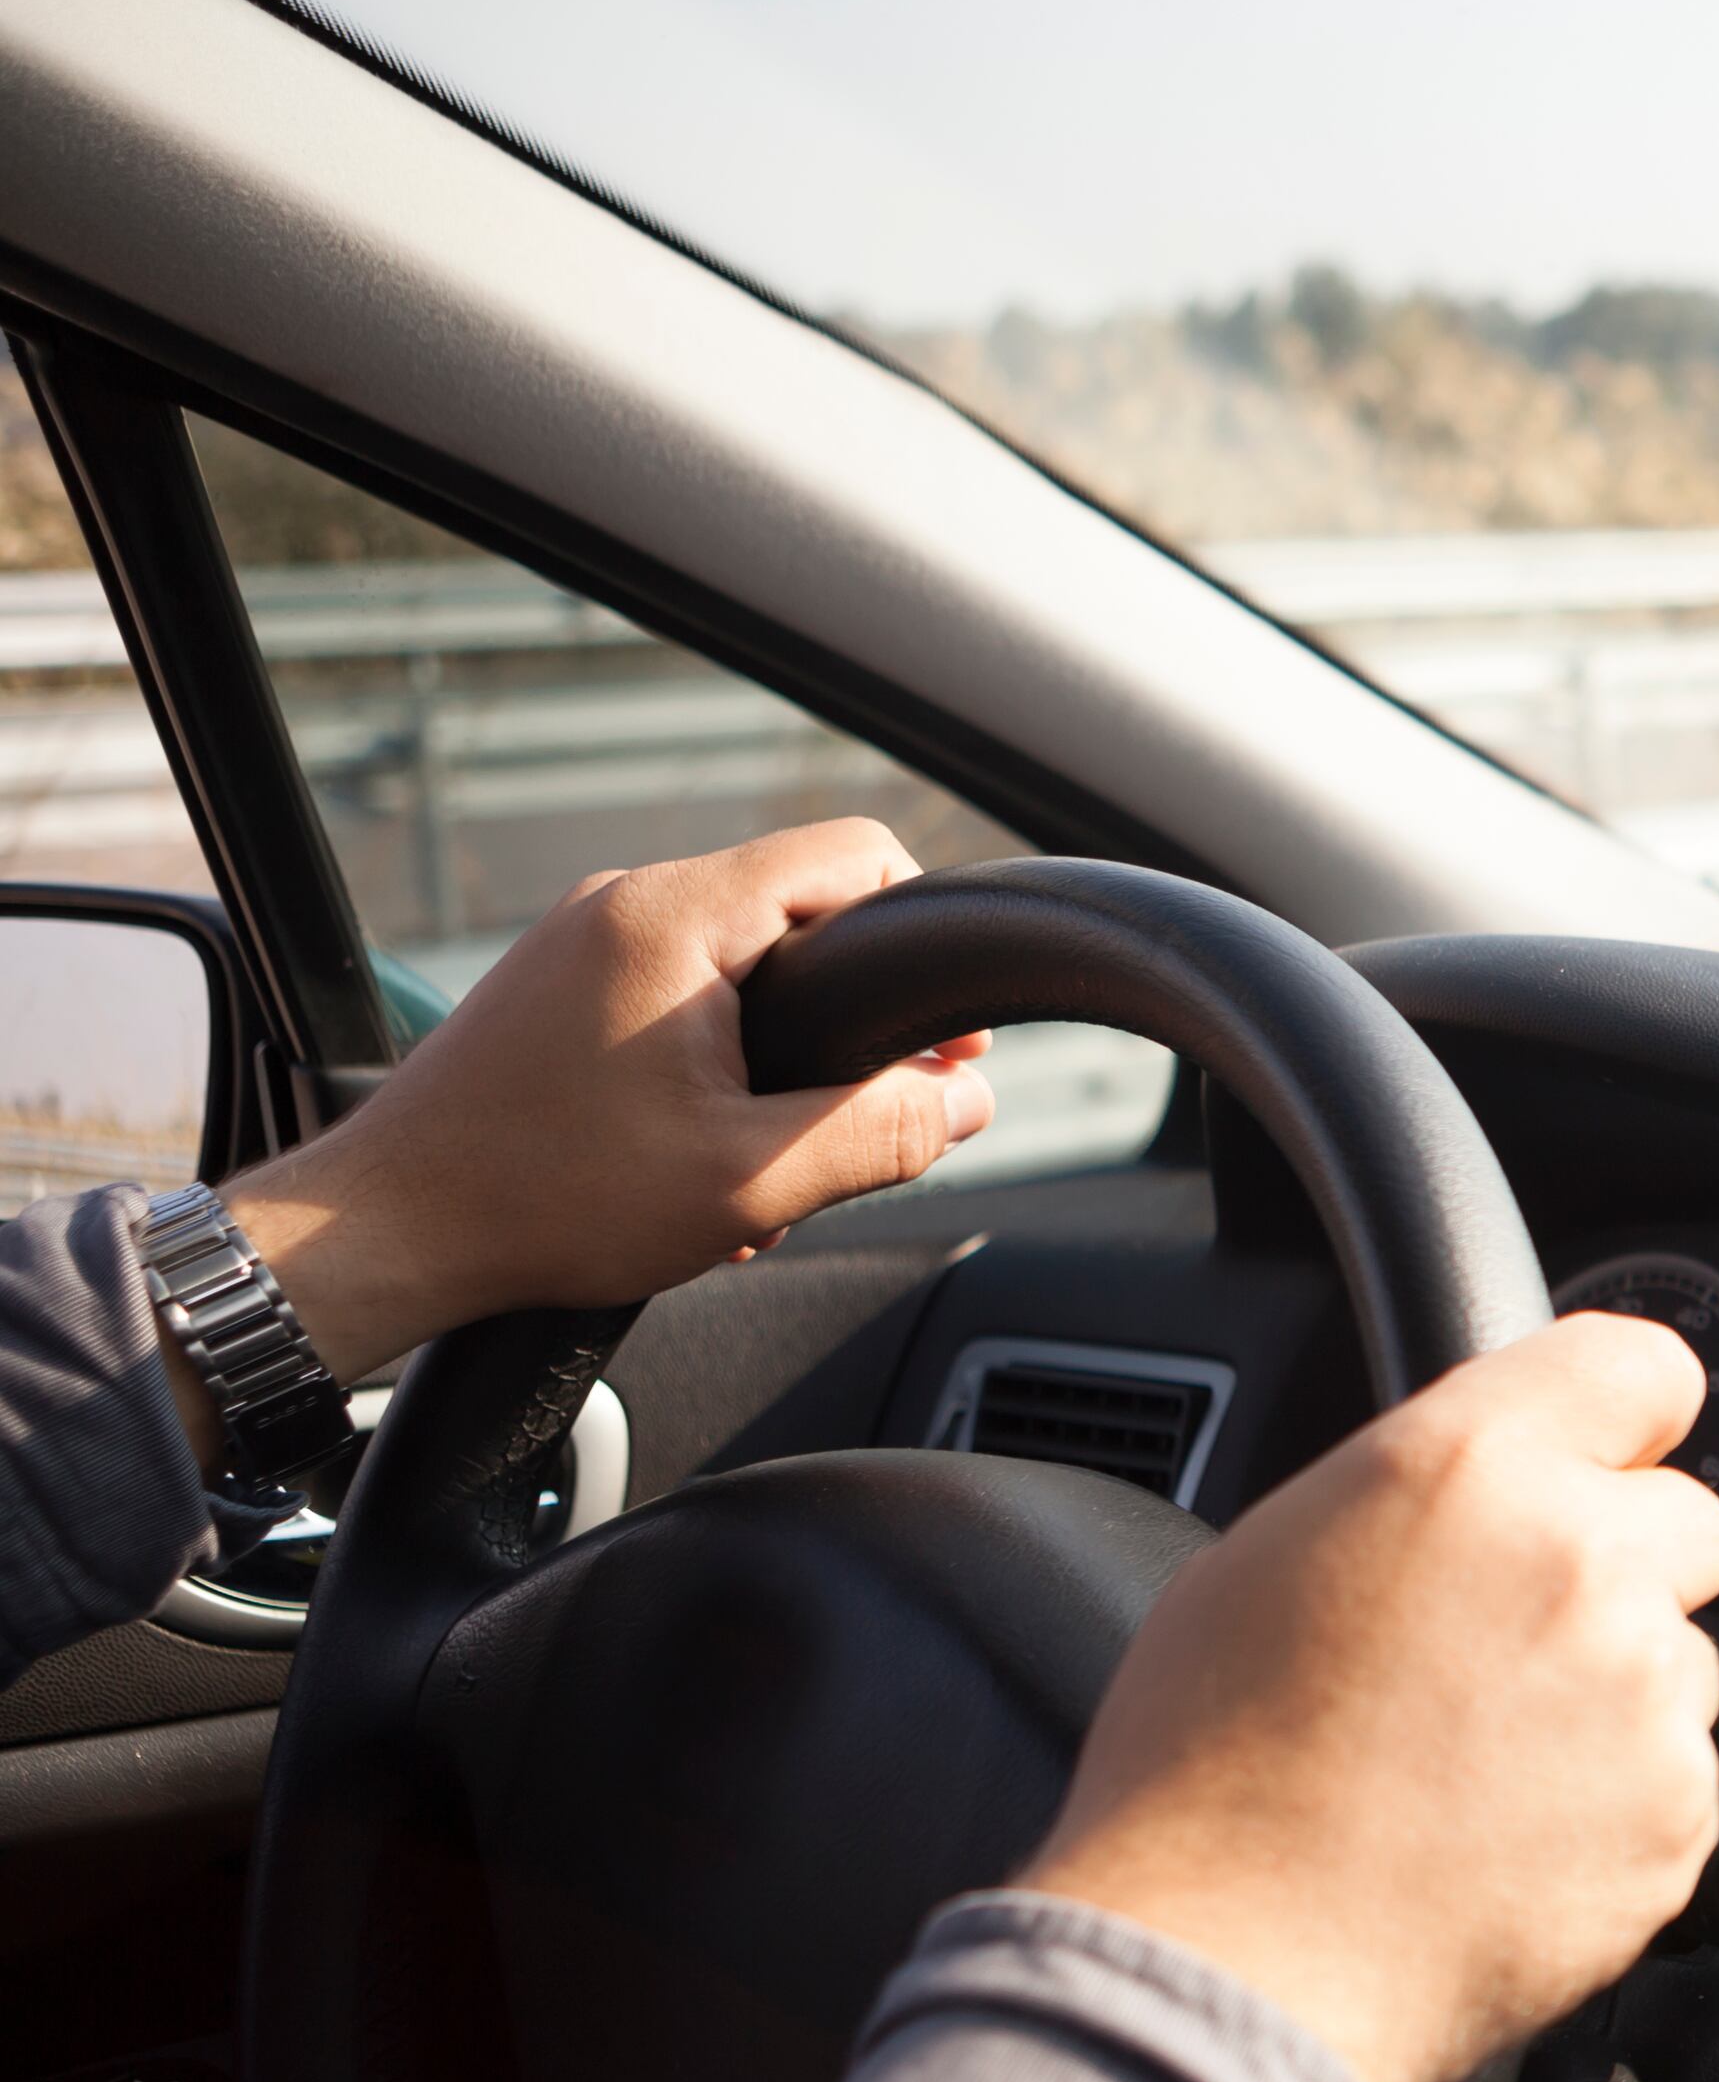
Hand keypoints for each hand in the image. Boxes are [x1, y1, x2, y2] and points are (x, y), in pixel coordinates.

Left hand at [206, 821, 991, 1411]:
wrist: (386, 1227)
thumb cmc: (546, 1199)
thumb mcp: (750, 1179)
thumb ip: (882, 1131)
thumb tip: (968, 1100)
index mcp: (677, 917)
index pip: (856, 854)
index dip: (926, 935)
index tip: (945, 1041)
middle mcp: (626, 902)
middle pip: (804, 911)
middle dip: (855, 1018)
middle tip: (872, 1116)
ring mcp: (584, 939)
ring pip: (743, 959)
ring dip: (785, 1052)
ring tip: (771, 1157)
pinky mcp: (559, 984)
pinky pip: (679, 989)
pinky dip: (718, 1060)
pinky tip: (706, 1152)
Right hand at [1016, 1316, 1718, 2081]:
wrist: (1228, 1963)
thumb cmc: (1205, 1776)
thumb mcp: (1262, 1560)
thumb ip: (1408, 1499)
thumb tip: (1474, 1498)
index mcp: (1467, 1467)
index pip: (1640, 1366)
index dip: (1625, 1416)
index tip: (1613, 1451)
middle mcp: (1580, 1559)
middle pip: (1690, 1519)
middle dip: (1625, 1568)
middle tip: (1510, 1645)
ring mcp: (1643, 1693)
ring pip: (1682, 1661)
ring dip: (1615, 1698)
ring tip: (1478, 1768)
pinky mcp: (1678, 1814)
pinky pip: (1679, 1780)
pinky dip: (1618, 1808)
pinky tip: (1503, 1840)